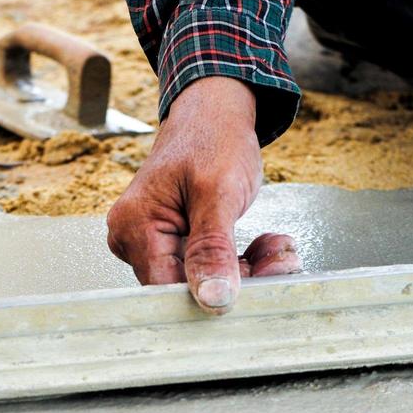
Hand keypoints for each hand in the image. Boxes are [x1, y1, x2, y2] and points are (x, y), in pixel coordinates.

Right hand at [106, 77, 300, 313]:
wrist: (213, 114)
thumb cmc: (212, 138)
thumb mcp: (219, 193)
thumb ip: (212, 249)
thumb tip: (212, 299)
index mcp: (134, 226)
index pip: (167, 287)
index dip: (211, 294)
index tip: (257, 282)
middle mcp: (132, 238)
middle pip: (185, 286)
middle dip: (239, 279)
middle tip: (280, 260)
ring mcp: (149, 242)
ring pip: (199, 280)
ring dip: (245, 270)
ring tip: (275, 248)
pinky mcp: (169, 243)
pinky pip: (204, 268)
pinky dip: (238, 262)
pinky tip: (261, 247)